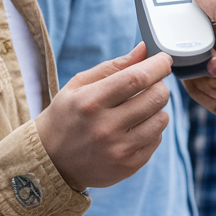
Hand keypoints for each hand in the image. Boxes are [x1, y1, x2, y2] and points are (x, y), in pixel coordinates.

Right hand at [35, 42, 172, 190]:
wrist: (51, 161)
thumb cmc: (67, 115)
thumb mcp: (80, 85)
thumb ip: (113, 66)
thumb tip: (144, 49)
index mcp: (91, 101)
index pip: (137, 78)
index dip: (157, 65)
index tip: (164, 60)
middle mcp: (106, 127)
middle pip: (156, 97)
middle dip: (160, 84)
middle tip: (152, 83)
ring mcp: (119, 150)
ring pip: (162, 119)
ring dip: (157, 108)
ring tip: (140, 107)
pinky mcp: (129, 166)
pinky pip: (157, 139)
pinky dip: (152, 129)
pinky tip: (135, 127)